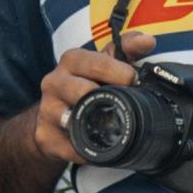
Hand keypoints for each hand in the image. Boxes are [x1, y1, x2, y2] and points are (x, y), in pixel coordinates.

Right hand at [33, 39, 136, 163]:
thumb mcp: (104, 62)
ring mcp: (47, 110)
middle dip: (108, 99)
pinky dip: (88, 151)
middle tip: (127, 106)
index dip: (120, 73)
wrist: (53, 116)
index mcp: (71, 61)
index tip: (134, 81)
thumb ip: (126, 48)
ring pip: (74, 120)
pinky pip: (70, 148)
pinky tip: (100, 148)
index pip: (95, 63)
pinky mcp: (45, 136)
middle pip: (84, 91)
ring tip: (113, 128)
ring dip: (96, 127)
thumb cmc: (85, 84)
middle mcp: (54, 82)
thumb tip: (147, 40)